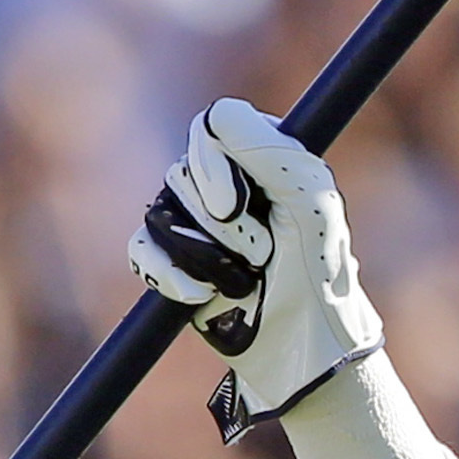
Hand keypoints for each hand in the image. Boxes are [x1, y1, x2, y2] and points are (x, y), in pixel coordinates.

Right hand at [129, 102, 455, 458]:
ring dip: (204, 254)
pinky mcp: (170, 263)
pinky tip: (203, 295)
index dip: (216, 166)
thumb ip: (267, 148)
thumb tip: (216, 113)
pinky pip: (140, 251)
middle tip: (262, 254)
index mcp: (260, 157)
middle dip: (222, 223)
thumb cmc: (318, 270)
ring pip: (158, 212)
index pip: (211, 127)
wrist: (304, 345)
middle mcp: (223, 183)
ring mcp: (193, 223)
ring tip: (245, 278)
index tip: (241, 205)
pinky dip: (171, 276)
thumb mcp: (307, 200)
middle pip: (181, 172)